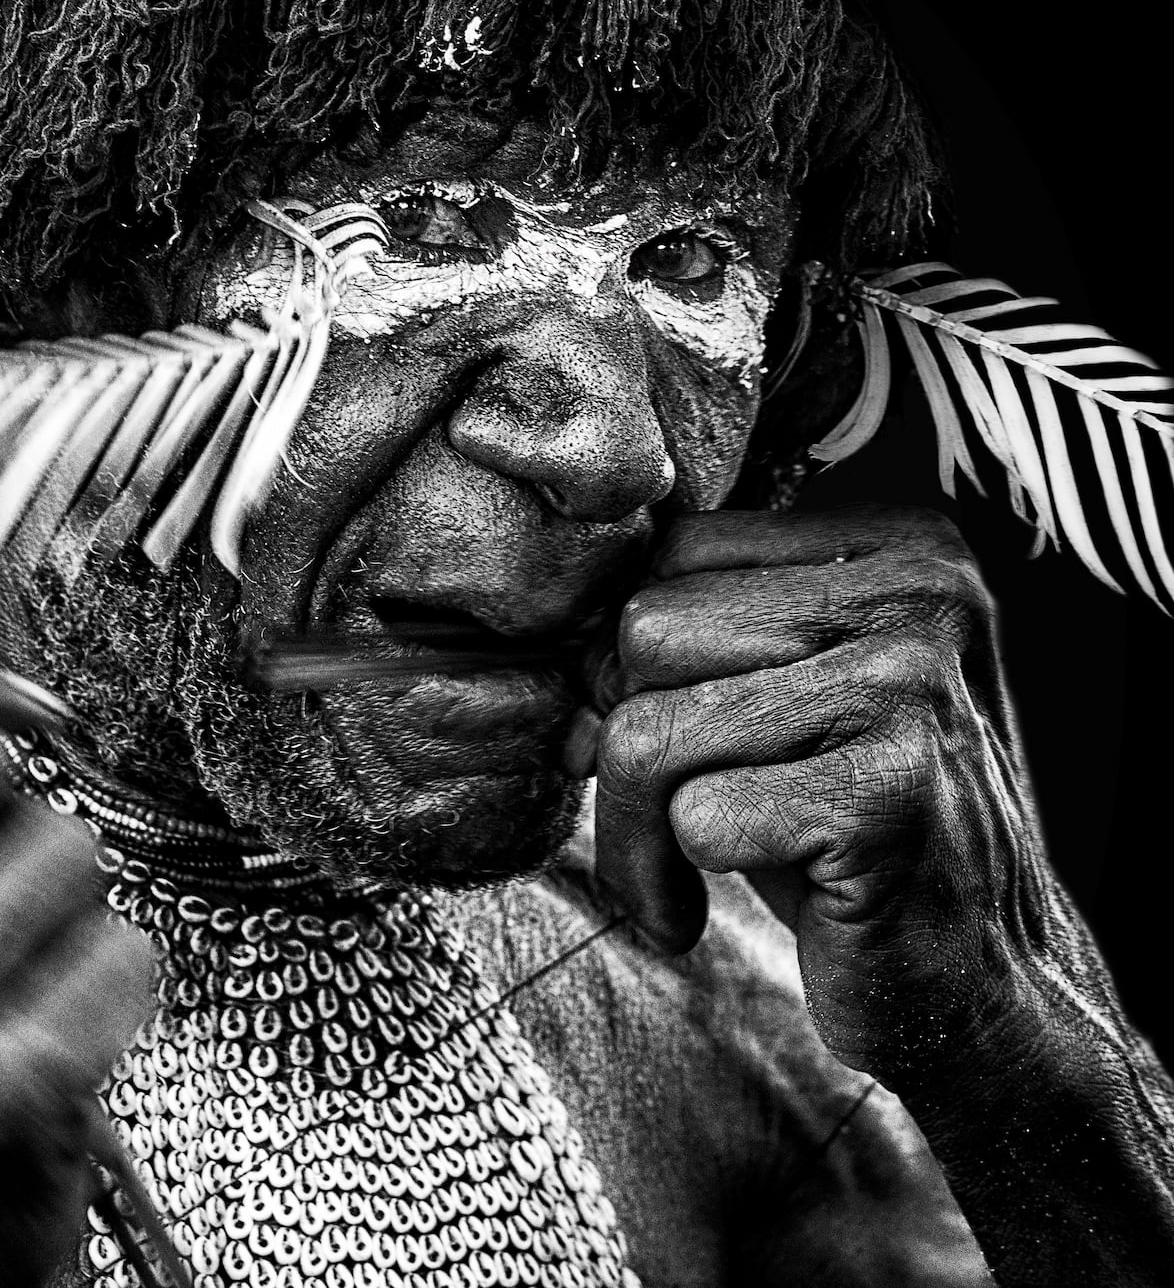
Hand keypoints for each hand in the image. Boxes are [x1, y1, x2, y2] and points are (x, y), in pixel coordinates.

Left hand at [590, 505, 1043, 1082]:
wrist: (976, 986)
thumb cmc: (847, 831)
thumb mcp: (778, 698)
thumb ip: (692, 632)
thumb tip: (555, 637)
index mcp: (901, 542)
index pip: (671, 555)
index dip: (630, 662)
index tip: (656, 745)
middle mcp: (920, 594)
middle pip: (646, 633)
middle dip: (621, 743)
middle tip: (663, 824)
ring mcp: (912, 688)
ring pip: (651, 729)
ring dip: (631, 829)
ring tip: (676, 878)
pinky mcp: (892, 794)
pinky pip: (694, 818)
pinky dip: (672, 882)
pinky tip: (710, 913)